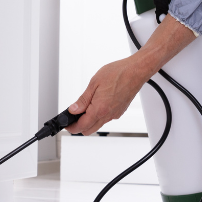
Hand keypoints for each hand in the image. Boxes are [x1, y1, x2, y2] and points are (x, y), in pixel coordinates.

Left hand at [65, 15, 196, 135]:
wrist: (136, 71)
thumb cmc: (117, 73)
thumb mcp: (94, 84)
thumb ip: (83, 100)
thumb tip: (73, 110)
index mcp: (99, 109)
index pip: (81, 126)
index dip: (71, 127)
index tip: (66, 124)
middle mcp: (108, 115)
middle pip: (89, 130)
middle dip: (79, 127)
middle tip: (72, 118)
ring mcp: (115, 114)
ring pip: (98, 124)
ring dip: (89, 121)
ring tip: (83, 108)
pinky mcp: (120, 111)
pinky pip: (106, 118)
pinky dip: (98, 115)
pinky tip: (96, 104)